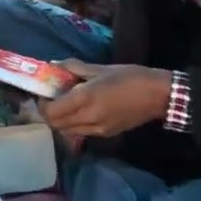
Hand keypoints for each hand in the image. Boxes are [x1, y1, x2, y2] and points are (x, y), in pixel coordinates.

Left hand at [38, 60, 172, 138]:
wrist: (157, 96)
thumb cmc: (130, 77)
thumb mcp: (101, 69)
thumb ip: (75, 68)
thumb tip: (56, 65)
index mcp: (85, 99)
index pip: (51, 111)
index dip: (43, 104)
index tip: (45, 93)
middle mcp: (88, 118)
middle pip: (55, 124)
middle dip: (49, 113)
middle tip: (52, 99)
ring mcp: (97, 129)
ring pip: (66, 131)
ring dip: (60, 120)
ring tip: (65, 105)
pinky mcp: (105, 134)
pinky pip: (81, 132)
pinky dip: (73, 124)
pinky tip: (81, 111)